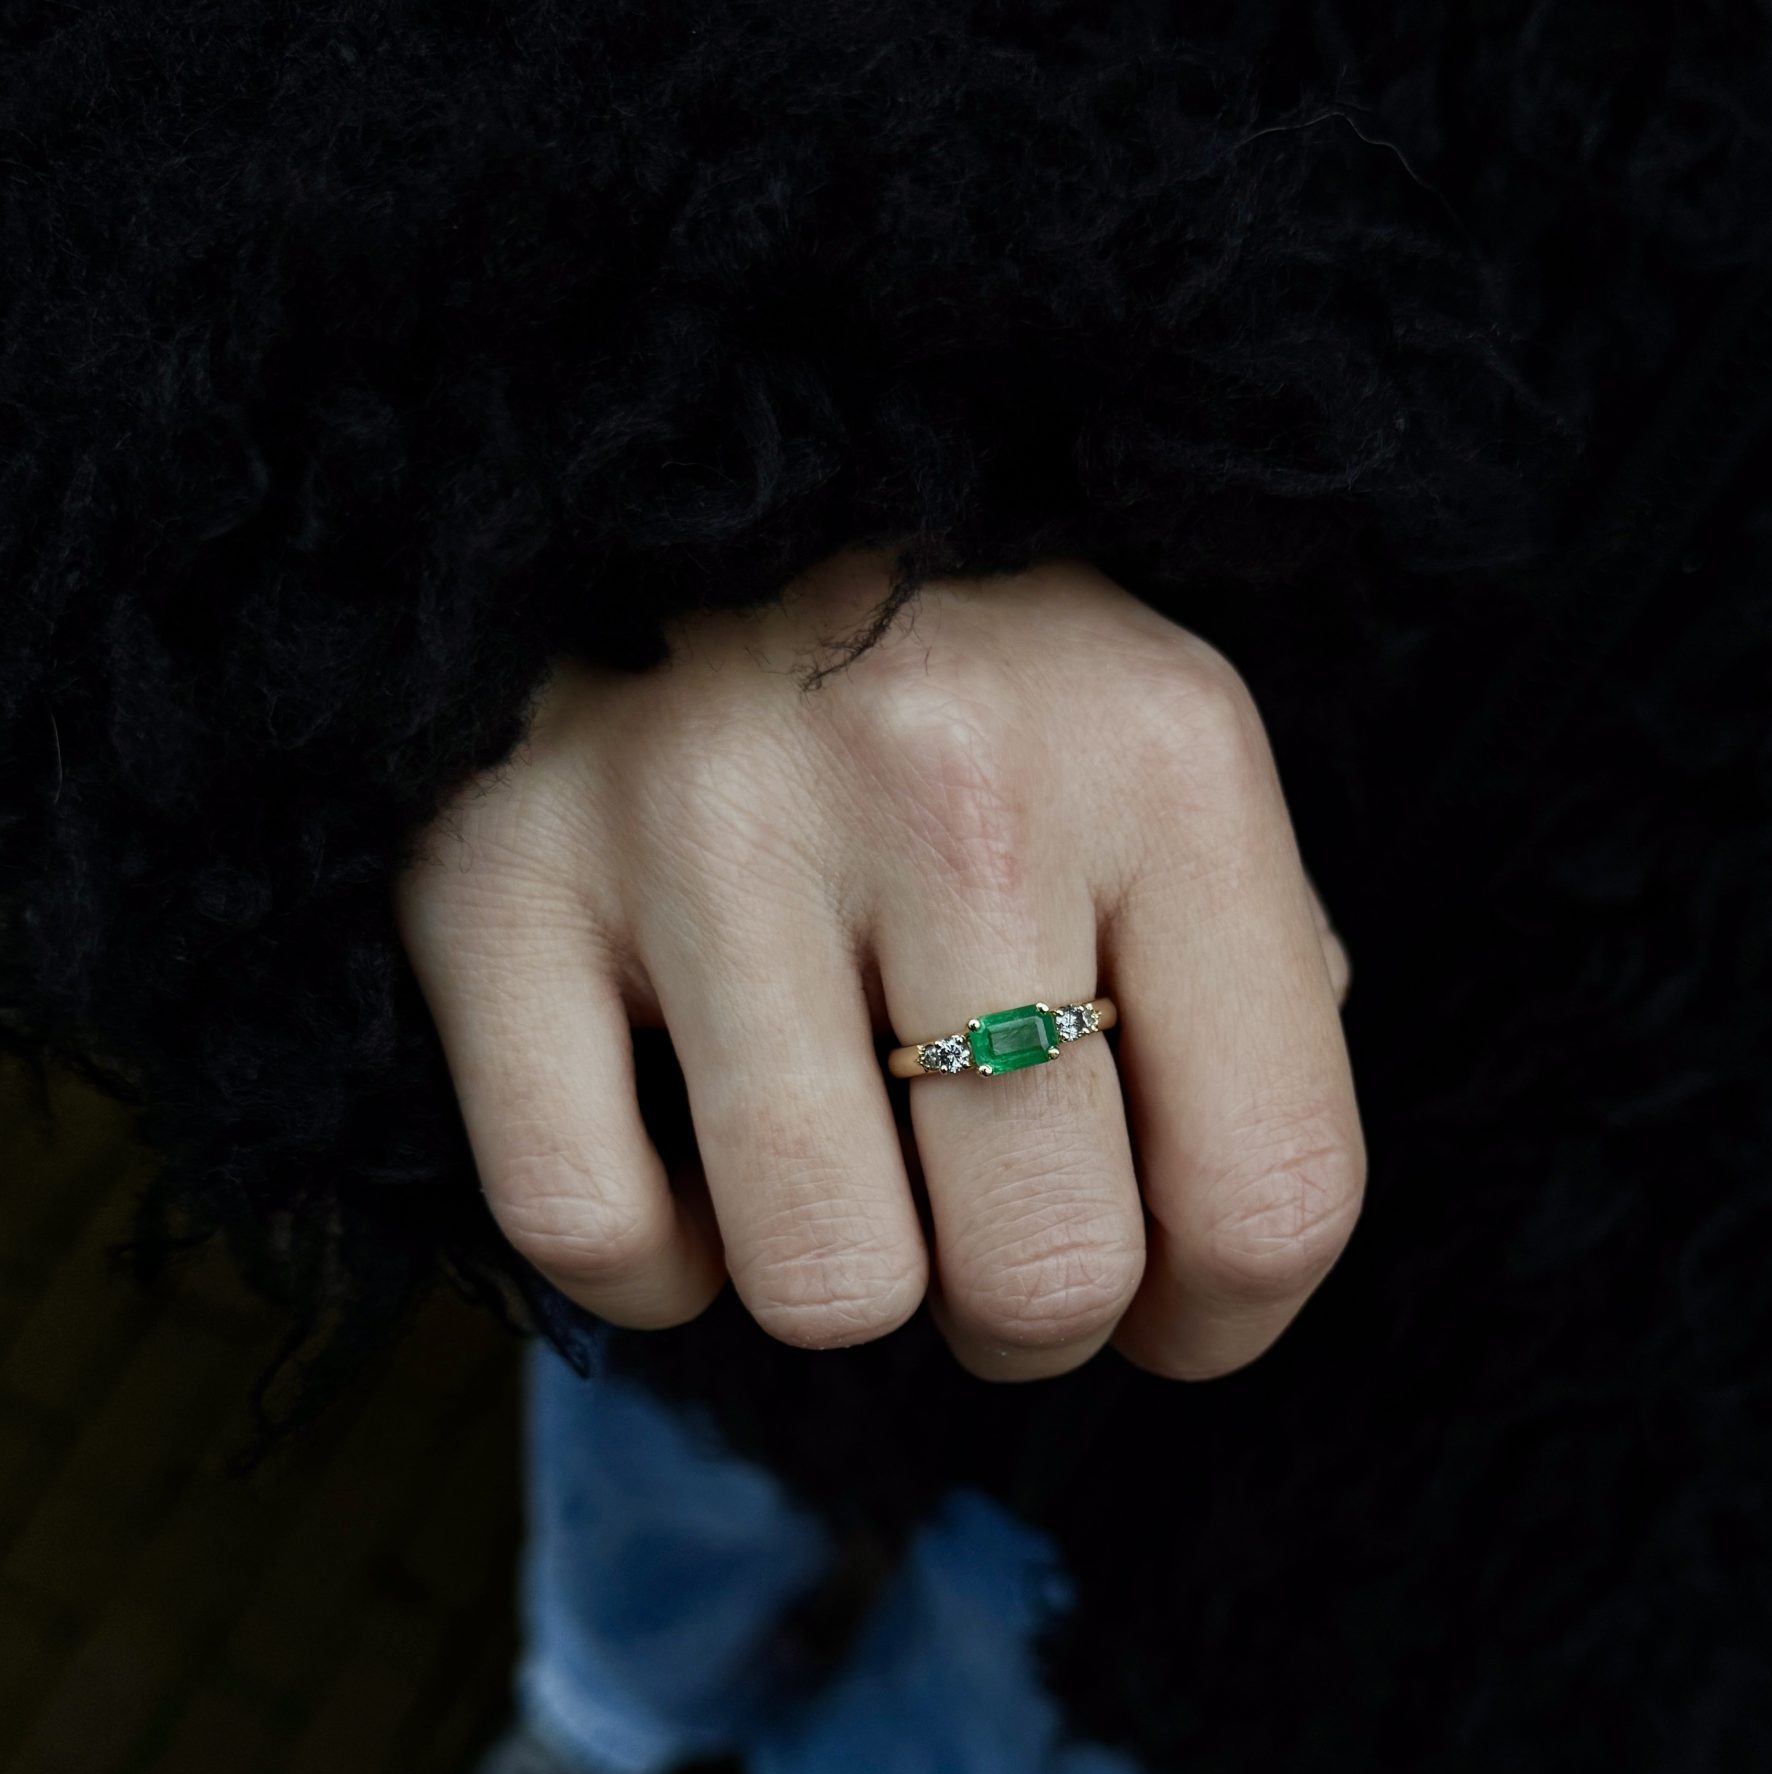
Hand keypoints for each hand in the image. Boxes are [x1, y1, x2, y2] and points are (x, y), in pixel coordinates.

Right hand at [395, 554, 1360, 1382]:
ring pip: (825, 1288)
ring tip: (840, 1169)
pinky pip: (591, 1231)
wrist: (675, 452)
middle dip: (1026, 1317)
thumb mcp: (1164, 768)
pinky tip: (683, 1164)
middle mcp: (950, 782)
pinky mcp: (497, 878)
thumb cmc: (960, 670)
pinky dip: (651, 1262)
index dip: (1221, 1322)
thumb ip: (1246, 986)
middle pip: (1042, 1278)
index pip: (1272, 1195)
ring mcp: (705, 825)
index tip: (1164, 1306)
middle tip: (982, 1226)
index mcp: (1167, 761)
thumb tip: (1218, 1253)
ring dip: (844, 1285)